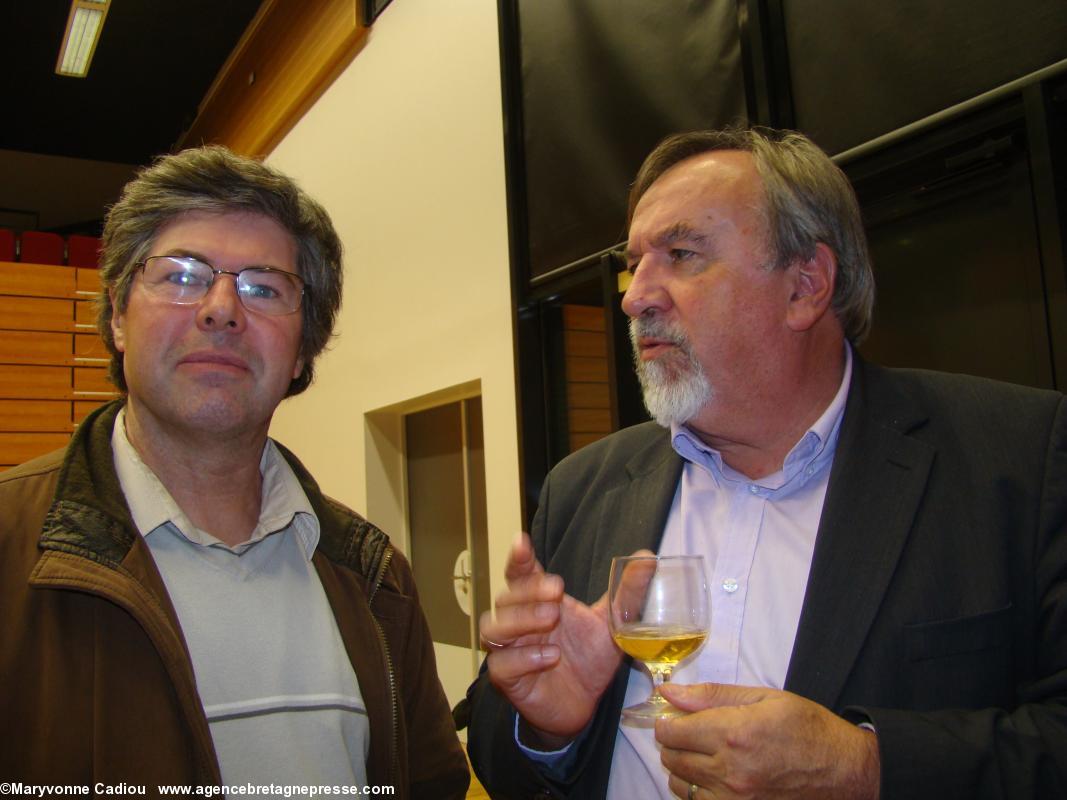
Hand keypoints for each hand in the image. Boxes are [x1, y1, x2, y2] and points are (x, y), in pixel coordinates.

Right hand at [478, 534, 625, 744]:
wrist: (585, 704)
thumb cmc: (590, 657)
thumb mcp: (612, 623)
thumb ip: (627, 591)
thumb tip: (647, 557)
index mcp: (538, 601)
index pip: (520, 573)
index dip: (518, 557)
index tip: (522, 541)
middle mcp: (518, 622)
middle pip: (505, 597)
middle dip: (528, 591)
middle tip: (557, 592)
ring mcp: (509, 650)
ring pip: (494, 627)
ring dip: (521, 619)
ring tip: (552, 618)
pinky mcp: (508, 680)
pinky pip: (501, 664)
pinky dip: (523, 657)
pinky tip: (550, 656)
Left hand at [655, 683, 879, 799]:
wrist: (845, 772)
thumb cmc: (808, 729)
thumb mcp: (764, 698)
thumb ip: (712, 695)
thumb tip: (668, 691)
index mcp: (734, 733)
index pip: (671, 731)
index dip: (667, 720)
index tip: (674, 716)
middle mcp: (729, 770)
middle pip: (671, 757)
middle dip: (673, 741)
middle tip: (690, 732)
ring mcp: (734, 799)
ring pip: (679, 784)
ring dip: (682, 767)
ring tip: (703, 754)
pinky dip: (697, 790)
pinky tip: (714, 776)